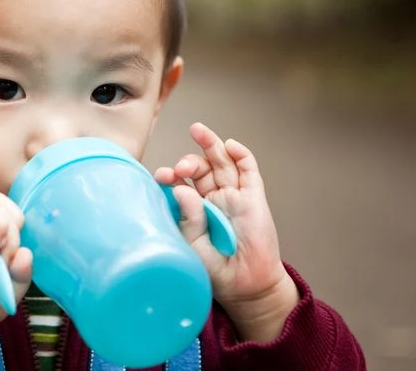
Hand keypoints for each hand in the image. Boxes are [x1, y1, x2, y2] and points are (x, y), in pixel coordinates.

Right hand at [0, 192, 31, 366]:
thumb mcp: (10, 292)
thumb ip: (23, 273)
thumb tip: (25, 252)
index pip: (18, 218)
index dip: (23, 236)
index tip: (13, 261)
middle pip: (13, 209)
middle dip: (17, 233)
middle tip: (5, 259)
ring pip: (2, 206)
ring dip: (8, 232)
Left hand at [154, 123, 297, 340]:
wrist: (245, 286)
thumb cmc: (215, 269)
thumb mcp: (193, 245)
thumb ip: (189, 218)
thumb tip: (180, 189)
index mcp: (193, 208)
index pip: (180, 182)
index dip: (170, 175)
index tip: (161, 177)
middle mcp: (212, 197)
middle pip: (200, 167)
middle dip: (188, 161)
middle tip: (181, 169)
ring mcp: (233, 195)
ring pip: (222, 162)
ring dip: (210, 144)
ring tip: (198, 130)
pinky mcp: (254, 197)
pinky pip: (248, 170)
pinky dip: (240, 154)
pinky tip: (230, 145)